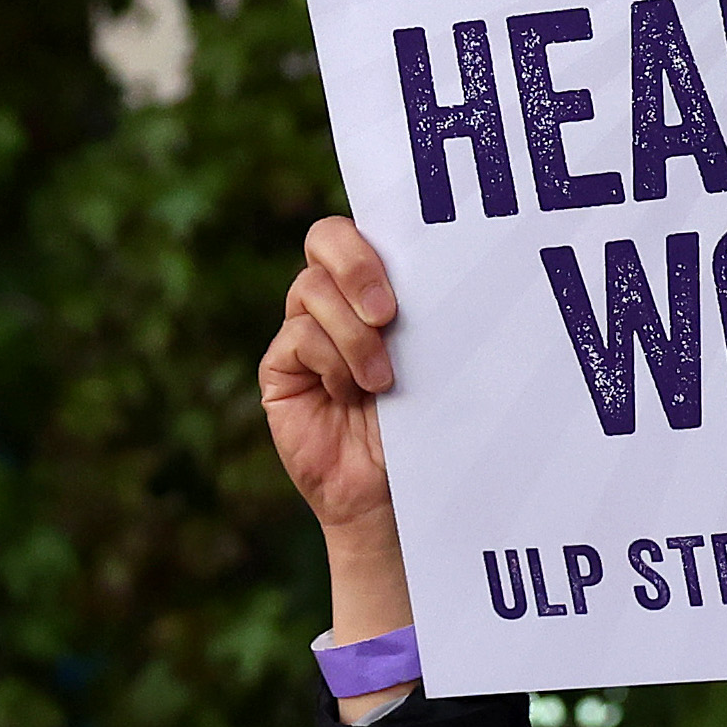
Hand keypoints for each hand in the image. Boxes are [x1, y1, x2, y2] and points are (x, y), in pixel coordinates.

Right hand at [256, 215, 414, 638]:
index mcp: (380, 286)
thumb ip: (426, 311)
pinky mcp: (282, 369)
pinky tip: (350, 395)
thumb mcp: (438, 359)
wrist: (399, 498)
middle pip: (325, 239)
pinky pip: (297, 338)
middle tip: (389, 313)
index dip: (375, 234)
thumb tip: (444, 264)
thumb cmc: (431, 425)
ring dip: (353, 336)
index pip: (366, 227)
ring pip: (312, 293)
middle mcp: (337, 300)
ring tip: (382, 382)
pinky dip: (330, 362)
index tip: (413, 265)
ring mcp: (305, 332)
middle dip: (358, 268)